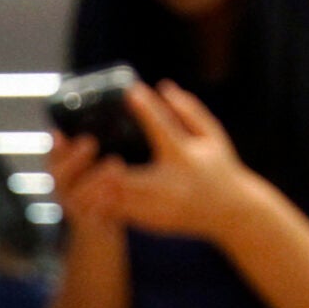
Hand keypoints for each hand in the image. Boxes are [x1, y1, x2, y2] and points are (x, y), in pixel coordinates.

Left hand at [54, 82, 269, 241]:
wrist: (230, 213)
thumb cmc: (220, 168)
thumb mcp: (212, 137)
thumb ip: (188, 111)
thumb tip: (163, 85)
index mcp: (186, 158)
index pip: (164, 129)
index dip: (147, 110)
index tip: (130, 93)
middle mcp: (172, 184)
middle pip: (128, 175)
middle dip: (102, 165)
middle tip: (82, 144)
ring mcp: (161, 207)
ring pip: (118, 200)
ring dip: (94, 186)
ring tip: (78, 169)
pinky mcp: (152, 222)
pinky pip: (119, 214)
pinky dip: (101, 203)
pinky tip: (87, 191)